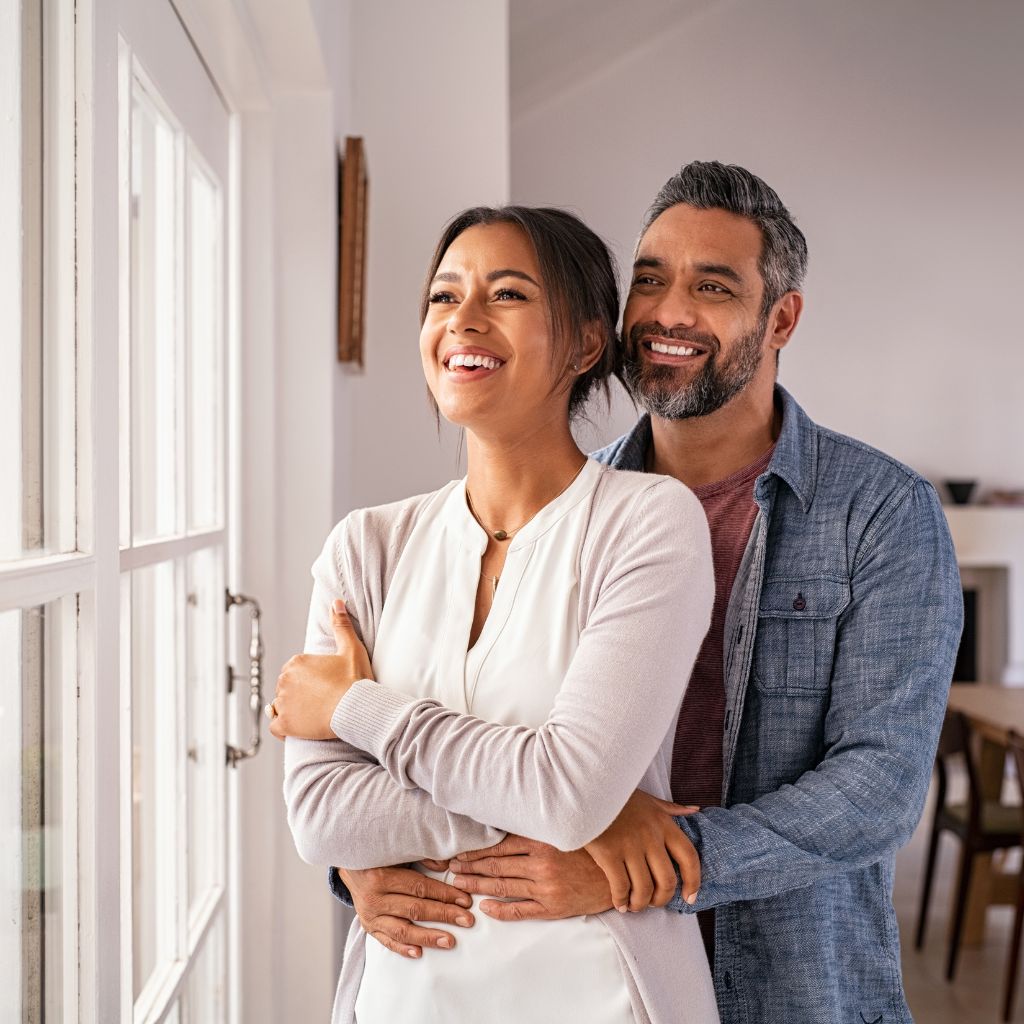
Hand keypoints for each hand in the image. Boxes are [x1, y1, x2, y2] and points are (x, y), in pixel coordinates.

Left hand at [270, 600, 373, 739]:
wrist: (357, 707)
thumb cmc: (355, 679)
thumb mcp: (351, 648)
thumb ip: (341, 625)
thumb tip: (336, 602)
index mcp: (297, 662)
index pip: (295, 671)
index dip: (309, 679)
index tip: (323, 685)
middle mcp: (284, 680)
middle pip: (286, 687)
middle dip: (299, 693)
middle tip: (320, 700)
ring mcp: (283, 703)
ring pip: (280, 706)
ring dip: (292, 710)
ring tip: (312, 714)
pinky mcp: (285, 724)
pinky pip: (276, 727)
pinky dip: (283, 728)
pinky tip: (296, 727)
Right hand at [339, 865, 475, 958]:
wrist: (351, 867)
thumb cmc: (380, 856)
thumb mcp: (398, 852)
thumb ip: (422, 857)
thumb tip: (449, 864)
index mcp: (383, 875)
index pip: (420, 887)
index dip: (444, 894)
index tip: (465, 900)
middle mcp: (375, 898)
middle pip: (414, 909)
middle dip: (444, 915)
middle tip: (467, 920)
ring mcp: (370, 916)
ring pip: (402, 930)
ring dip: (428, 936)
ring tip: (449, 941)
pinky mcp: (368, 927)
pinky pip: (387, 941)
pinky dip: (403, 948)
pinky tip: (419, 953)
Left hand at [448, 835, 612, 921]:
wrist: (620, 875)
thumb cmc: (591, 849)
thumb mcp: (565, 832)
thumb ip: (538, 829)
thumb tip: (508, 824)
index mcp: (543, 842)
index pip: (499, 846)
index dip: (476, 850)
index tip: (458, 852)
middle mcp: (541, 864)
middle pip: (496, 865)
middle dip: (470, 867)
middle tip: (449, 868)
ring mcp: (546, 887)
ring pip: (503, 886)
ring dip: (478, 885)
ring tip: (459, 884)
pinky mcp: (552, 907)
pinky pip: (520, 910)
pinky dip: (500, 909)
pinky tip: (485, 907)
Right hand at [585, 789, 700, 912]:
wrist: (586, 790)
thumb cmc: (617, 795)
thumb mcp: (648, 798)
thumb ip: (671, 808)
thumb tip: (695, 810)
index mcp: (663, 823)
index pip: (689, 857)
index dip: (693, 881)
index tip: (690, 897)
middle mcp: (650, 836)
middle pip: (667, 880)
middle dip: (662, 899)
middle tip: (653, 903)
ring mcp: (630, 845)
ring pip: (644, 889)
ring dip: (641, 904)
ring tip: (634, 905)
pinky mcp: (609, 854)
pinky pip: (621, 887)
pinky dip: (621, 900)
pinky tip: (619, 903)